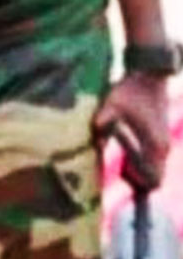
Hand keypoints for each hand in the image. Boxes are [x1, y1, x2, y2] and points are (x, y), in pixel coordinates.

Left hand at [95, 71, 171, 189]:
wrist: (149, 75)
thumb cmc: (130, 90)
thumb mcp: (112, 103)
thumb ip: (104, 121)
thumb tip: (96, 138)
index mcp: (154, 145)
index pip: (153, 181)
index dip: (137, 184)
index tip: (121, 172)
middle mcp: (162, 148)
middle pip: (154, 181)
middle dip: (135, 180)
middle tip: (118, 166)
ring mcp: (163, 144)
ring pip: (154, 171)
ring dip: (137, 170)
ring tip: (121, 154)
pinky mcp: (159, 139)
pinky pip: (152, 161)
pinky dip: (138, 161)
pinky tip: (123, 143)